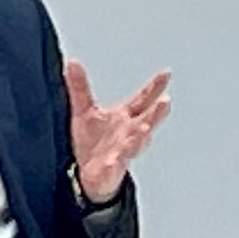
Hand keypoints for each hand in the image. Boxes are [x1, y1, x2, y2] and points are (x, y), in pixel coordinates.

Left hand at [65, 61, 170, 207]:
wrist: (90, 175)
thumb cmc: (94, 142)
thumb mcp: (84, 111)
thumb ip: (80, 87)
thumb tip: (72, 62)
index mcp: (125, 118)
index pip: (142, 100)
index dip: (154, 88)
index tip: (166, 73)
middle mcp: (128, 133)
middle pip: (146, 120)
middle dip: (156, 112)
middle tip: (166, 101)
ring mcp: (122, 151)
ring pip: (134, 144)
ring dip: (140, 137)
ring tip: (145, 129)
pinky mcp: (111, 169)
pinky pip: (114, 166)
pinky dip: (115, 164)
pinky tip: (114, 161)